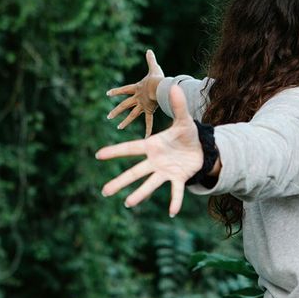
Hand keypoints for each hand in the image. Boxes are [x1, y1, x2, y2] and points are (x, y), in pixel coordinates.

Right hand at [95, 85, 201, 217]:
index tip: (98, 155)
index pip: (130, 148)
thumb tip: (174, 85)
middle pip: (134, 172)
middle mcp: (155, 161)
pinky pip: (175, 191)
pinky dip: (174, 201)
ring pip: (150, 184)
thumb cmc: (187, 134)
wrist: (201, 148)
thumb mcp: (184, 120)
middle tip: (104, 191)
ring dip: (140, 194)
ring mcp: (165, 171)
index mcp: (152, 146)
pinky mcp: (178, 178)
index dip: (115, 151)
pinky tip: (172, 212)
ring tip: (128, 203)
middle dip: (120, 181)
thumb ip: (178, 105)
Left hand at [107, 49, 164, 136]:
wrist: (159, 87)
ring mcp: (142, 105)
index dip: (116, 91)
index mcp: (136, 88)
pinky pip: (148, 121)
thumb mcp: (154, 68)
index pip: (123, 90)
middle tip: (108, 116)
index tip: (107, 94)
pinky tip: (145, 138)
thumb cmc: (157, 78)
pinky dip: (148, 130)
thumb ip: (151, 60)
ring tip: (118, 127)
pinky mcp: (149, 110)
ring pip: (132, 115)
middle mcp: (137, 98)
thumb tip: (149, 50)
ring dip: (125, 121)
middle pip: (124, 105)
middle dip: (116, 110)